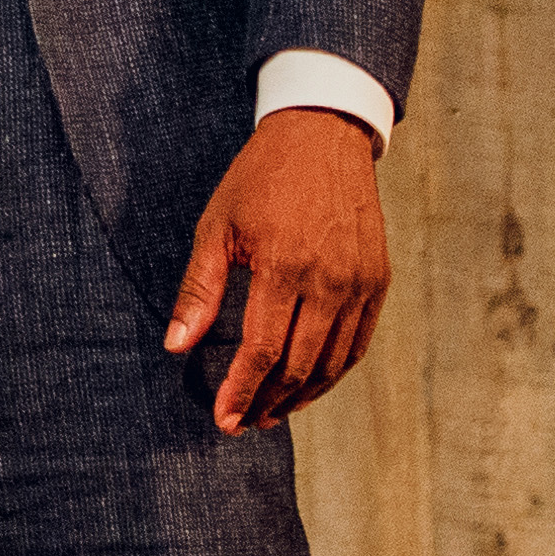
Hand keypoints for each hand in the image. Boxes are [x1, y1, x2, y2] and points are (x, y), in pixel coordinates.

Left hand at [165, 111, 389, 432]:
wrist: (323, 133)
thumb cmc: (262, 177)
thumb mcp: (218, 225)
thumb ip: (200, 289)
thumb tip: (177, 345)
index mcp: (284, 266)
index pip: (263, 351)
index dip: (242, 392)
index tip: (224, 419)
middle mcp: (329, 280)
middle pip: (299, 366)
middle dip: (268, 403)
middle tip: (245, 422)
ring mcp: (359, 282)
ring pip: (333, 363)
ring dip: (302, 396)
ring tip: (273, 413)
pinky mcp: (378, 279)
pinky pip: (358, 343)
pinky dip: (334, 372)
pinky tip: (310, 385)